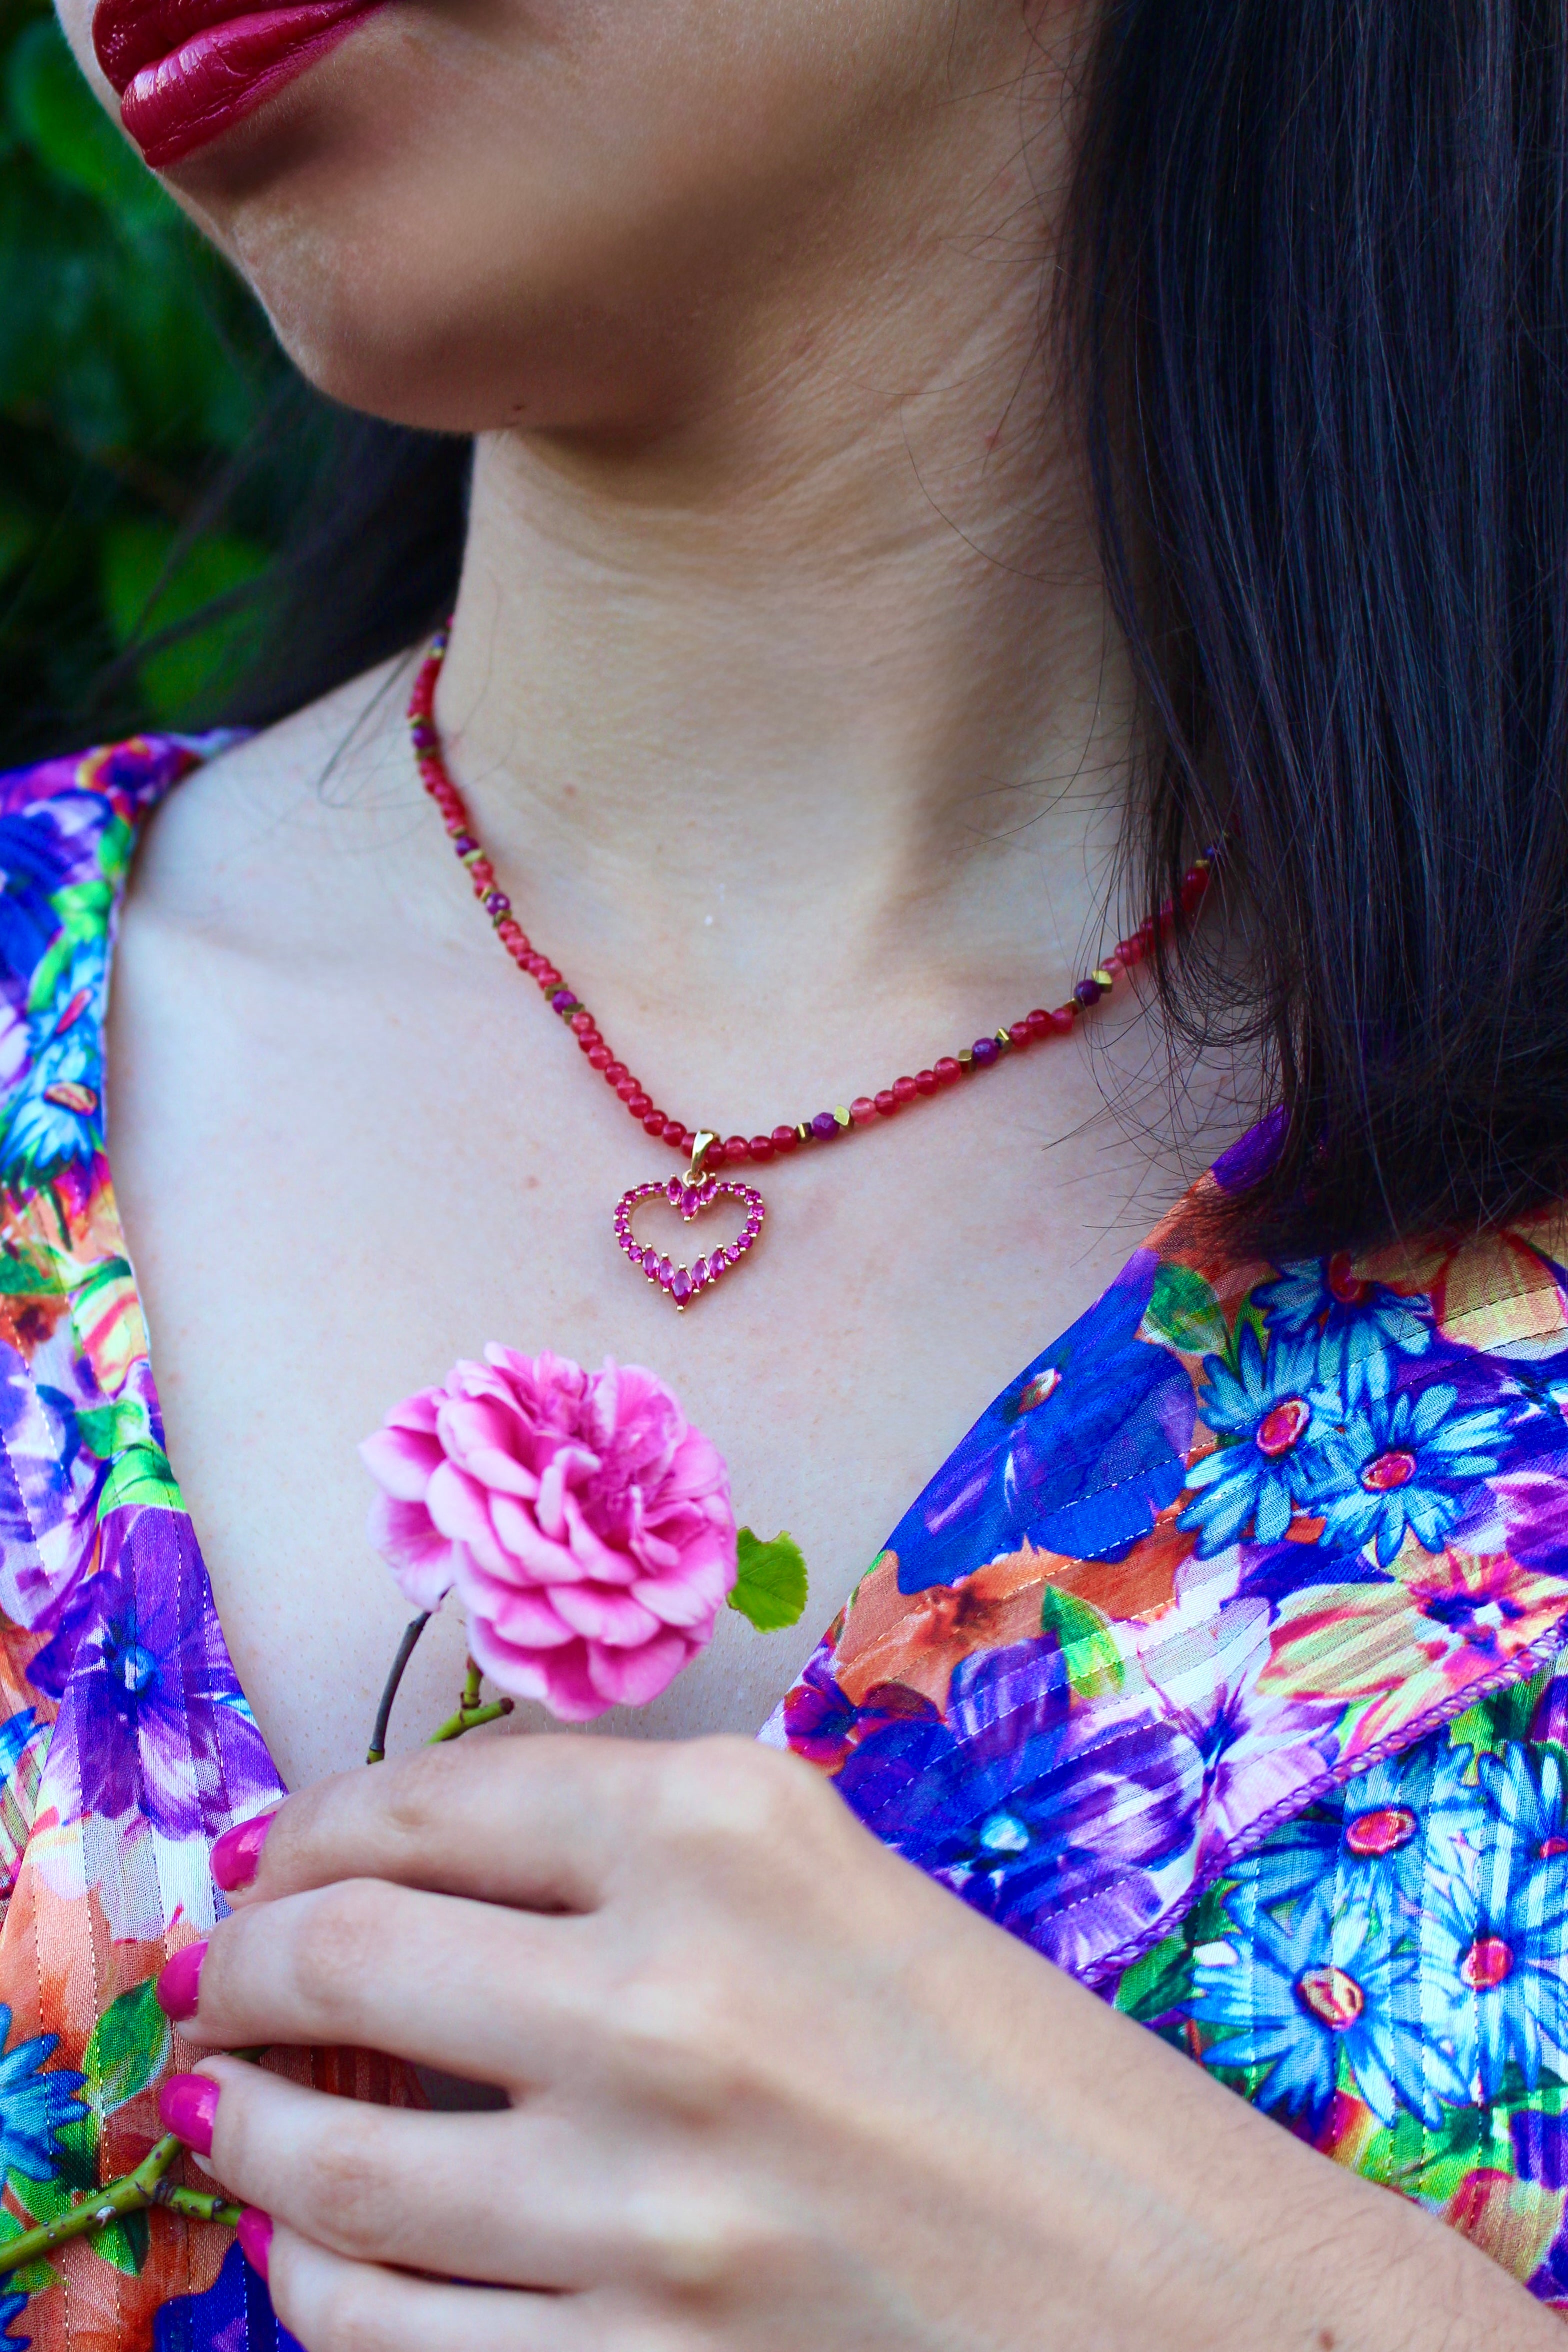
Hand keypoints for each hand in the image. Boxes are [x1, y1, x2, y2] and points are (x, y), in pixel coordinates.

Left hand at [165, 1736, 1551, 2351]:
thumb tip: (404, 1888)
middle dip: (239, 1966)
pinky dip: (323, 2290)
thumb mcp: (835, 1889)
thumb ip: (631, 1864)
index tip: (273, 1866)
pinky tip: (329, 2260)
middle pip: (340, 1954)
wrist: (1190, 2303)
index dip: (307, 1833)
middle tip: (219, 1987)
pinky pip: (388, 2338)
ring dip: (250, 2135)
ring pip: (330, 2165)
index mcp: (730, 1827)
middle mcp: (675, 1991)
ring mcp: (650, 2201)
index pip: (423, 1799)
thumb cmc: (1018, 2081)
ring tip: (238, 2120)